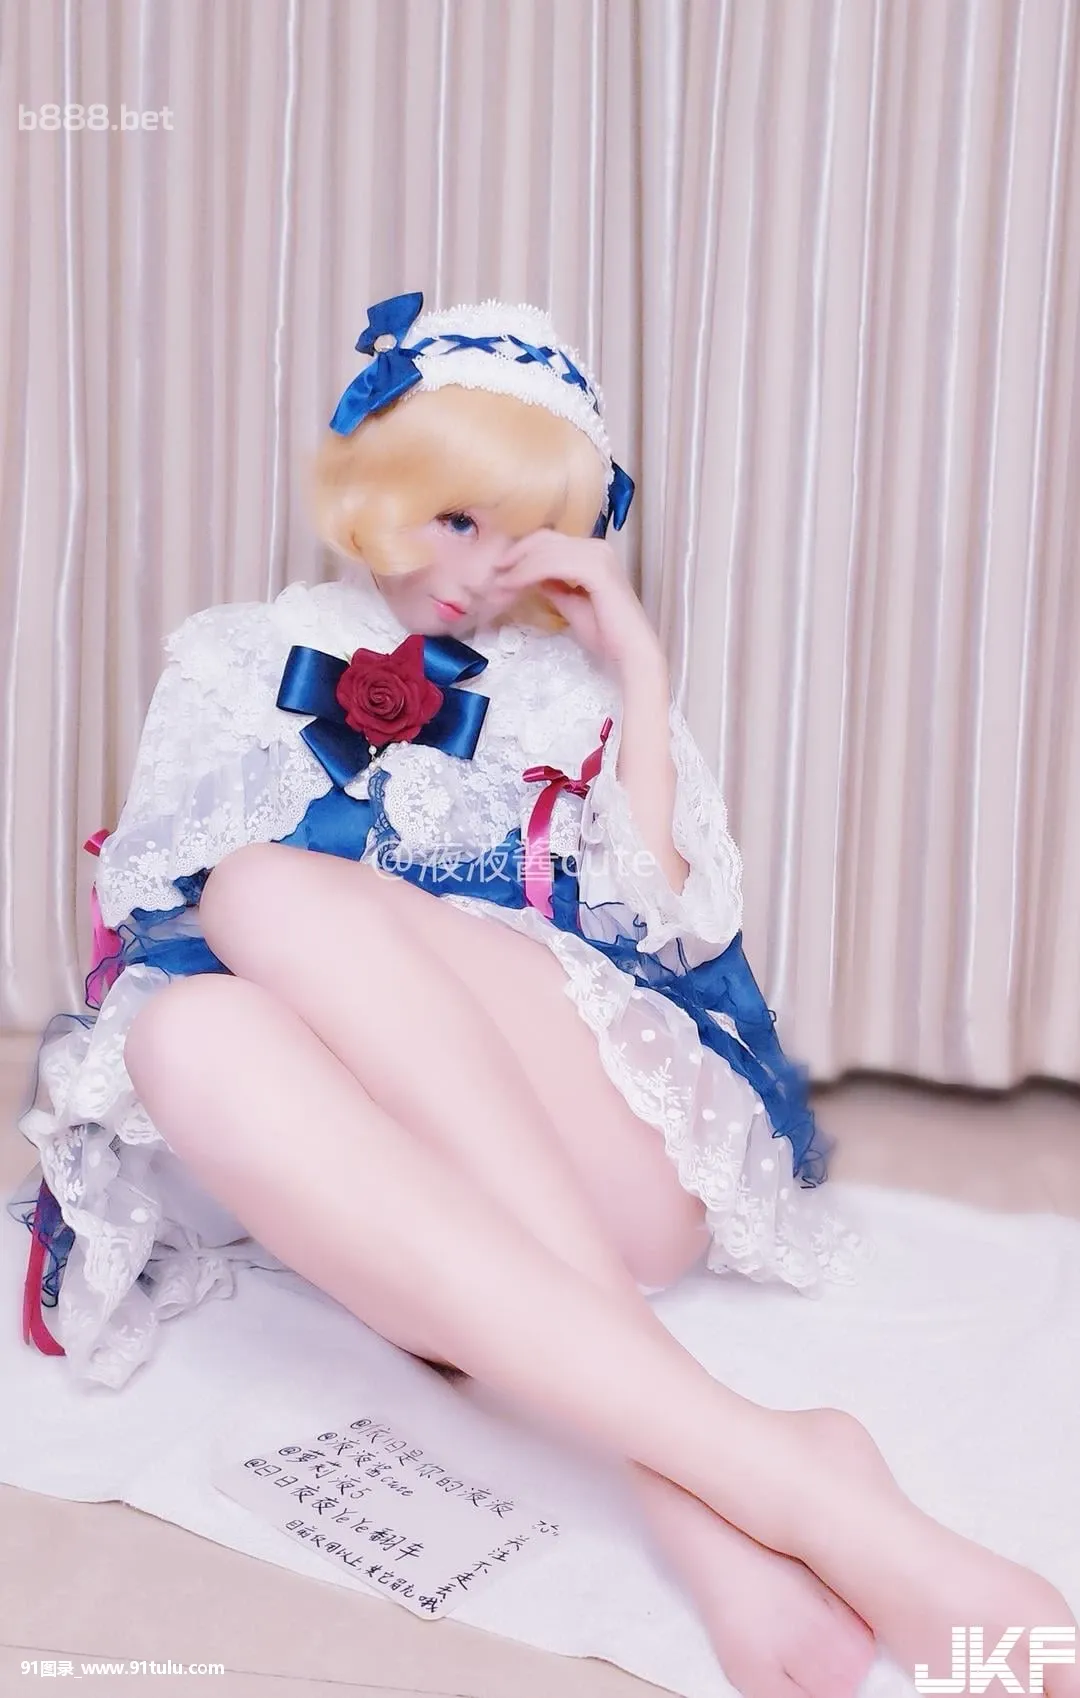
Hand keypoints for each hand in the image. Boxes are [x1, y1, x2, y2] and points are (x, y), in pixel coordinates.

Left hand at [496, 531, 664, 674]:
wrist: (630, 653)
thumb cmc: (606, 635)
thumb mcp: (571, 604)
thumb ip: (553, 586)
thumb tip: (532, 577)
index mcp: (592, 554)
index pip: (549, 542)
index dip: (520, 554)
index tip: (498, 573)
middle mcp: (596, 548)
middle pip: (544, 539)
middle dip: (515, 556)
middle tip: (492, 575)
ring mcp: (597, 555)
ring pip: (545, 550)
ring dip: (517, 567)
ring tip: (498, 586)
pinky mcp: (595, 569)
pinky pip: (552, 563)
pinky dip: (527, 572)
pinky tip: (513, 585)